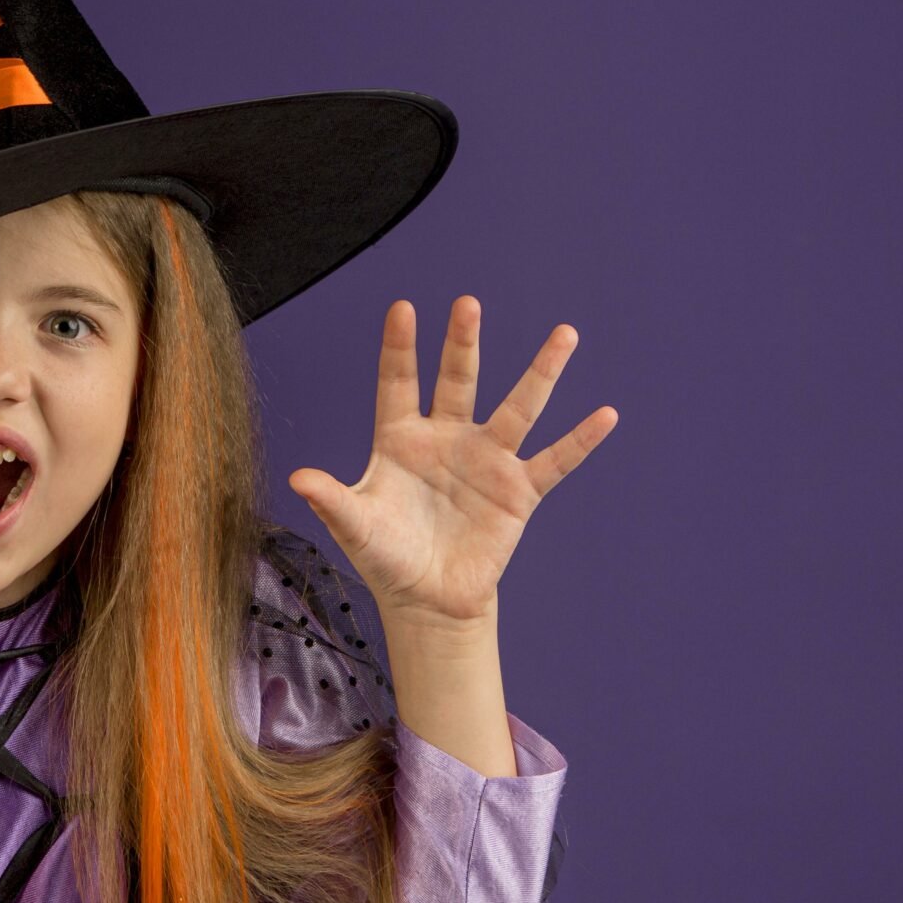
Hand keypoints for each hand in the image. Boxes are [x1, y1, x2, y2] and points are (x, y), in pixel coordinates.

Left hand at [289, 295, 615, 625]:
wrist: (428, 598)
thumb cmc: (386, 556)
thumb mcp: (356, 527)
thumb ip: (331, 500)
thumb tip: (296, 478)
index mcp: (401, 439)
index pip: (399, 383)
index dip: (401, 349)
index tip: (402, 309)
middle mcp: (448, 439)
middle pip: (458, 380)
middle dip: (462, 343)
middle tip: (467, 303)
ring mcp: (487, 460)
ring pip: (518, 408)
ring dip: (541, 373)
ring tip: (565, 334)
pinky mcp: (518, 491)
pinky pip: (554, 461)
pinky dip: (579, 441)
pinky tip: (606, 415)